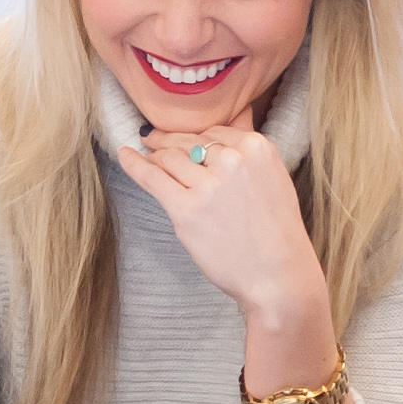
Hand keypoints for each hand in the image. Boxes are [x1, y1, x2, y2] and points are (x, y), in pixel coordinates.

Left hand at [114, 123, 331, 360]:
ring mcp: (208, 185)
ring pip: (169, 158)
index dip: (194, 137)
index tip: (180, 138)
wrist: (278, 277)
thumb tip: (228, 127)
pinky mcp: (187, 210)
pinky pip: (151, 178)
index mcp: (257, 148)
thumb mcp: (274, 179)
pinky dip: (134, 164)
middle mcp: (233, 160)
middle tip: (152, 138)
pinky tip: (124, 154)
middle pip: (189, 142)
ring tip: (145, 154)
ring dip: (154, 155)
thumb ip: (248, 155)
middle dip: (168, 140)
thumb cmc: (277, 234)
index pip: (213, 132)